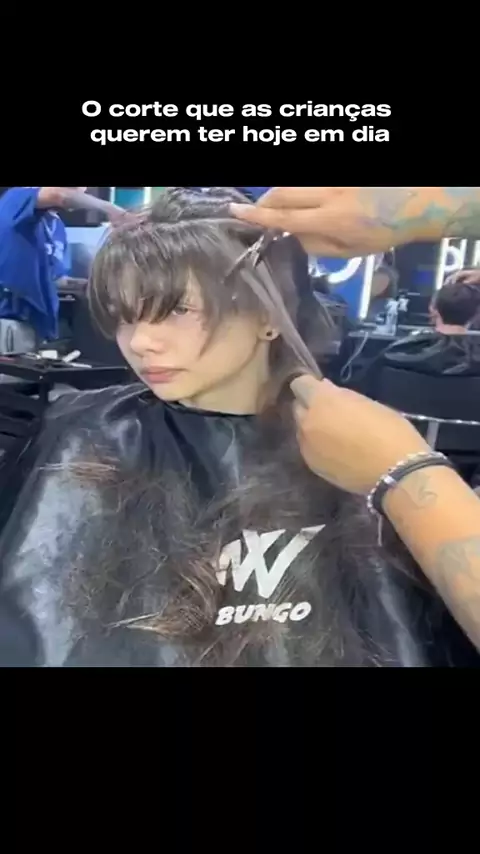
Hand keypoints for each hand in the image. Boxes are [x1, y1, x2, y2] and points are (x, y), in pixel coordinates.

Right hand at [230, 187, 434, 257]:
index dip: (256, 216)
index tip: (234, 212)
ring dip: (280, 193)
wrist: (415, 202)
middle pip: (282, 192)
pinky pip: (308, 179)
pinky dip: (299, 189)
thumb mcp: (350, 252)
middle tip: (257, 212)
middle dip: (263, 202)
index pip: (284, 217)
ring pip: (293, 181)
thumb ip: (316, 244)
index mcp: (331, 219)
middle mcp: (329, 194)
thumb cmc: (383, 233)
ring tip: (278, 207)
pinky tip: (300, 198)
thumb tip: (291, 235)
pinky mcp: (339, 171)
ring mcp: (334, 178)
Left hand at [291, 375, 429, 493]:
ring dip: (314, 428)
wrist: (395, 473)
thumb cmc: (390, 431)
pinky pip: (309, 449)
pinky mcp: (312, 466)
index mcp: (322, 401)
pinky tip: (338, 452)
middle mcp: (308, 421)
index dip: (311, 386)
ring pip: (302, 430)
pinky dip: (318, 447)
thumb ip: (342, 396)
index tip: (324, 390)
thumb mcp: (369, 404)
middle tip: (332, 413)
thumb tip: (326, 389)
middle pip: (298, 408)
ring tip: (336, 436)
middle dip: (311, 407)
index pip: (300, 384)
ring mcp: (307, 446)